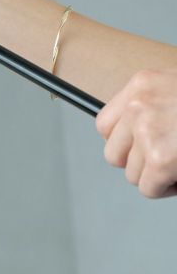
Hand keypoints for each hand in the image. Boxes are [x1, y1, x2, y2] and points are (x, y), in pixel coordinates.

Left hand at [96, 67, 176, 197]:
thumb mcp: (174, 89)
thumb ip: (153, 105)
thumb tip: (135, 135)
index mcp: (142, 84)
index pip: (105, 124)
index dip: (122, 143)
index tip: (140, 147)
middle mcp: (138, 105)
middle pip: (113, 153)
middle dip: (137, 162)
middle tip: (163, 161)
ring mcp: (147, 131)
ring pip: (131, 174)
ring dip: (154, 176)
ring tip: (175, 166)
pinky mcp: (161, 158)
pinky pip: (149, 188)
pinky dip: (165, 189)